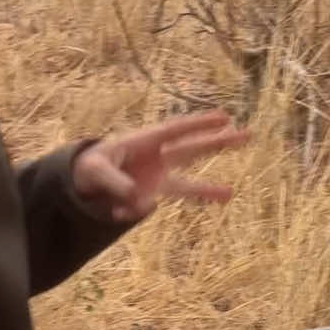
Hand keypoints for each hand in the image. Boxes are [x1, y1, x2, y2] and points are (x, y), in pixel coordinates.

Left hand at [70, 109, 248, 223]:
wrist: (82, 180)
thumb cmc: (90, 166)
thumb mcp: (95, 171)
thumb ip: (117, 184)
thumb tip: (145, 203)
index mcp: (145, 140)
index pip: (176, 130)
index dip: (200, 124)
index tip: (225, 118)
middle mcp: (157, 158)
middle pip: (193, 150)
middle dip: (219, 142)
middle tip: (247, 134)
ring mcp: (156, 178)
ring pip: (187, 182)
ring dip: (207, 189)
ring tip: (230, 193)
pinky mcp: (151, 195)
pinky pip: (150, 207)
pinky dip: (135, 211)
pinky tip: (119, 211)